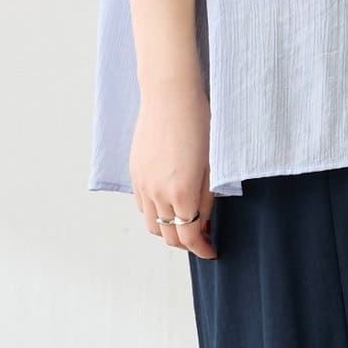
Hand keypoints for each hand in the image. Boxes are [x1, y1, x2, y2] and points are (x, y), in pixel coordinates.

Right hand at [130, 80, 216, 258]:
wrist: (170, 96)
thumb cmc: (199, 125)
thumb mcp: (213, 166)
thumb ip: (207, 199)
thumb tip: (204, 222)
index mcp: (182, 194)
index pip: (189, 237)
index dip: (202, 250)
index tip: (211, 251)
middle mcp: (158, 194)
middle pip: (168, 236)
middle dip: (186, 244)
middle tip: (202, 238)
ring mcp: (143, 184)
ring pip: (151, 224)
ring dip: (168, 230)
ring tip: (185, 222)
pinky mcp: (135, 173)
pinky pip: (142, 206)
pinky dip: (155, 213)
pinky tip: (169, 204)